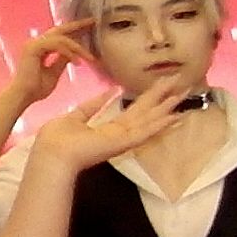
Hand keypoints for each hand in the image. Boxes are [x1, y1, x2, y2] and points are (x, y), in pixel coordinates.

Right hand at [0, 26, 89, 108]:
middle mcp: (35, 43)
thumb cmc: (35, 88)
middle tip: (93, 22)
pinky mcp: (33, 48)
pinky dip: (69, 53)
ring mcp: (33, 44)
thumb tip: (74, 53)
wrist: (23, 96)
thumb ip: (62, 61)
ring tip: (89, 58)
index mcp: (39, 48)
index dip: (75, 31)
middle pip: (60, 29)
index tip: (90, 27)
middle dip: (77, 25)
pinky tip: (77, 63)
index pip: (59, 35)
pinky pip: (56, 45)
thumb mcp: (54, 72)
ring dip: (77, 48)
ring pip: (61, 38)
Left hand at [35, 91, 198, 176]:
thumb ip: (93, 106)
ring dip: (168, 106)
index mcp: (108, 128)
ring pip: (150, 119)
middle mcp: (119, 133)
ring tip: (184, 93)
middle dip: (163, 96)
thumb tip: (110, 91)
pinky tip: (176, 116)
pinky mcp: (123, 143)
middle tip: (182, 82)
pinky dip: (160, 124)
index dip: (148, 98)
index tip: (162, 86)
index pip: (134, 111)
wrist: (51, 155)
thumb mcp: (75, 116)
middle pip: (146, 111)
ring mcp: (123, 139)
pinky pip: (145, 132)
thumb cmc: (56, 139)